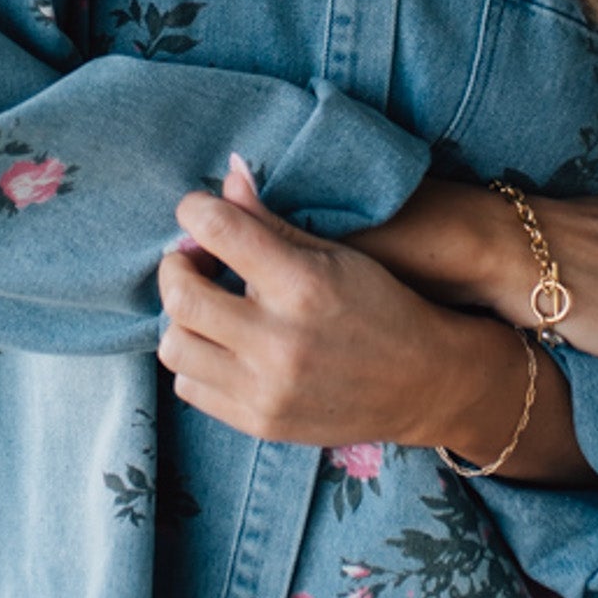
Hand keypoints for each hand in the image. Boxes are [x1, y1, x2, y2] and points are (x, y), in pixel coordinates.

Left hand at [156, 157, 499, 451]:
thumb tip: (228, 175)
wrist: (423, 384)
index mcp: (303, 284)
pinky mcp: (260, 422)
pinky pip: (189, 388)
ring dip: (181, 318)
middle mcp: (280, 340)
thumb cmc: (380, 305)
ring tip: (207, 306)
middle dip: (175, 268)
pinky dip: (195, 360)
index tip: (197, 212)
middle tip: (193, 261)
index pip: (219, 230)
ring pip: (174, 346)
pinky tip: (221, 344)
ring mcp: (268, 388)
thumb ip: (272, 220)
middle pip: (181, 296)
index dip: (194, 210)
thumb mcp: (335, 253)